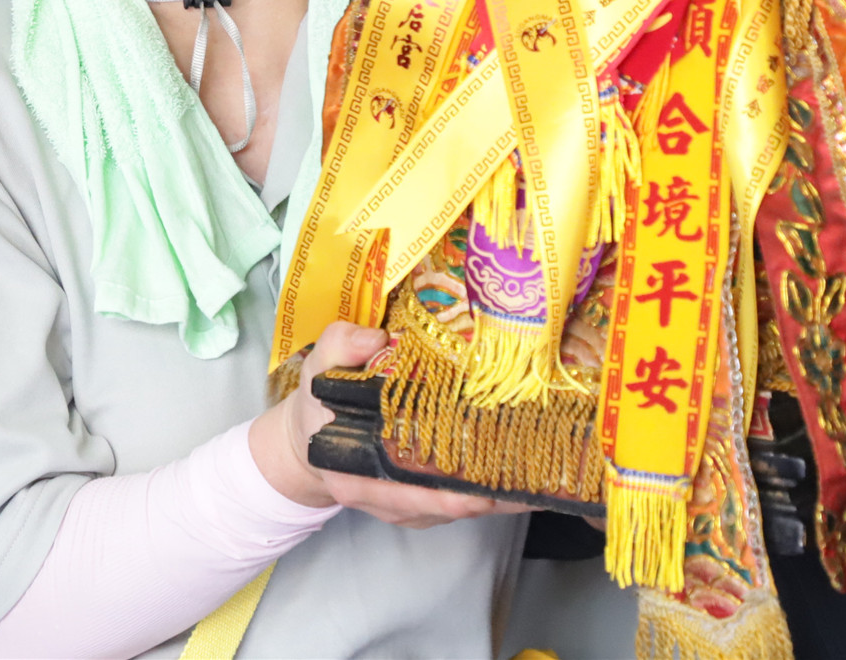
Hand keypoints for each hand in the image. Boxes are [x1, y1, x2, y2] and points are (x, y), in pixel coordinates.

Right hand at [248, 321, 532, 527]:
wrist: (304, 440)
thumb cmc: (317, 404)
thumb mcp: (319, 367)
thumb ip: (340, 346)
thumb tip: (377, 337)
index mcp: (357, 474)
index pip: (411, 492)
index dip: (452, 493)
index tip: (492, 484)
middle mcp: (385, 499)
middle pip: (448, 505)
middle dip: (492, 493)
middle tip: (536, 471)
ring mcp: (403, 506)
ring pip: (458, 507)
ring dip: (498, 493)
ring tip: (541, 470)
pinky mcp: (417, 505)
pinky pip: (457, 503)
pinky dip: (487, 491)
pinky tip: (518, 471)